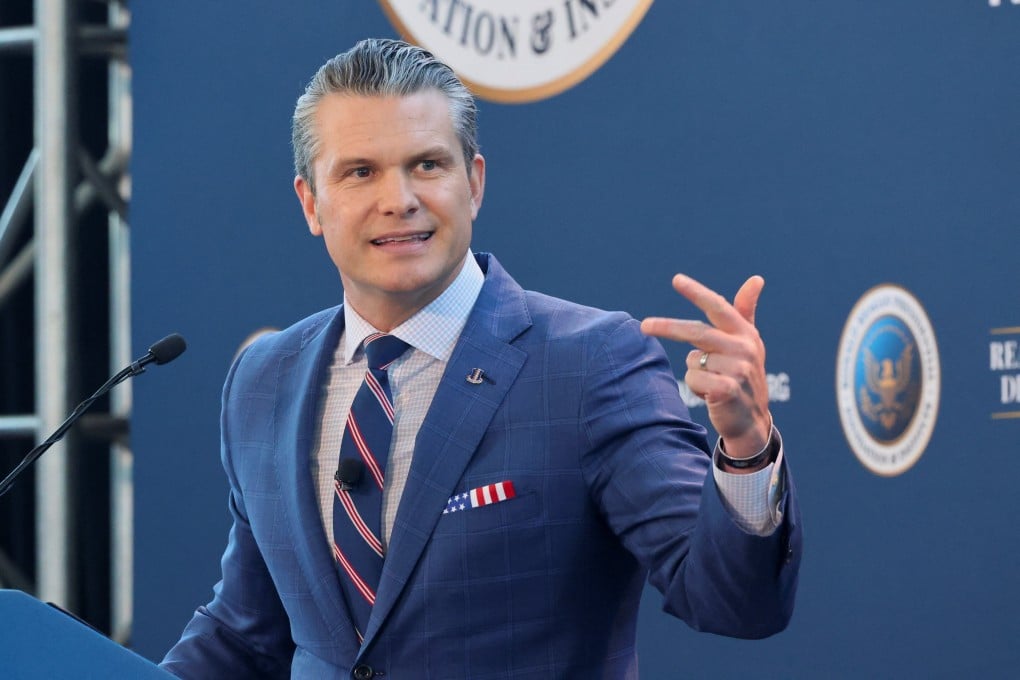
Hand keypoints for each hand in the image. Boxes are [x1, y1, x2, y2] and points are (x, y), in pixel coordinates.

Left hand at [640, 273, 770, 458]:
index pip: (718, 307)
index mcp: (746, 333)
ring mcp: (738, 369)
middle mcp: (744, 348)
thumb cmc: (743, 377)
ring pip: (692, 361)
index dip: (697, 293)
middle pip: (696, 331)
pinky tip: (712, 396)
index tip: (676, 279)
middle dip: (667, 327)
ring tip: (713, 382)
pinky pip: (693, 380)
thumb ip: (745, 311)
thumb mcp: (748, 343)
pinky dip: (696, 388)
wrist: (752, 421)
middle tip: (643, 325)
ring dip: (695, 373)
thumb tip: (756, 278)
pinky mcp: (728, 389)